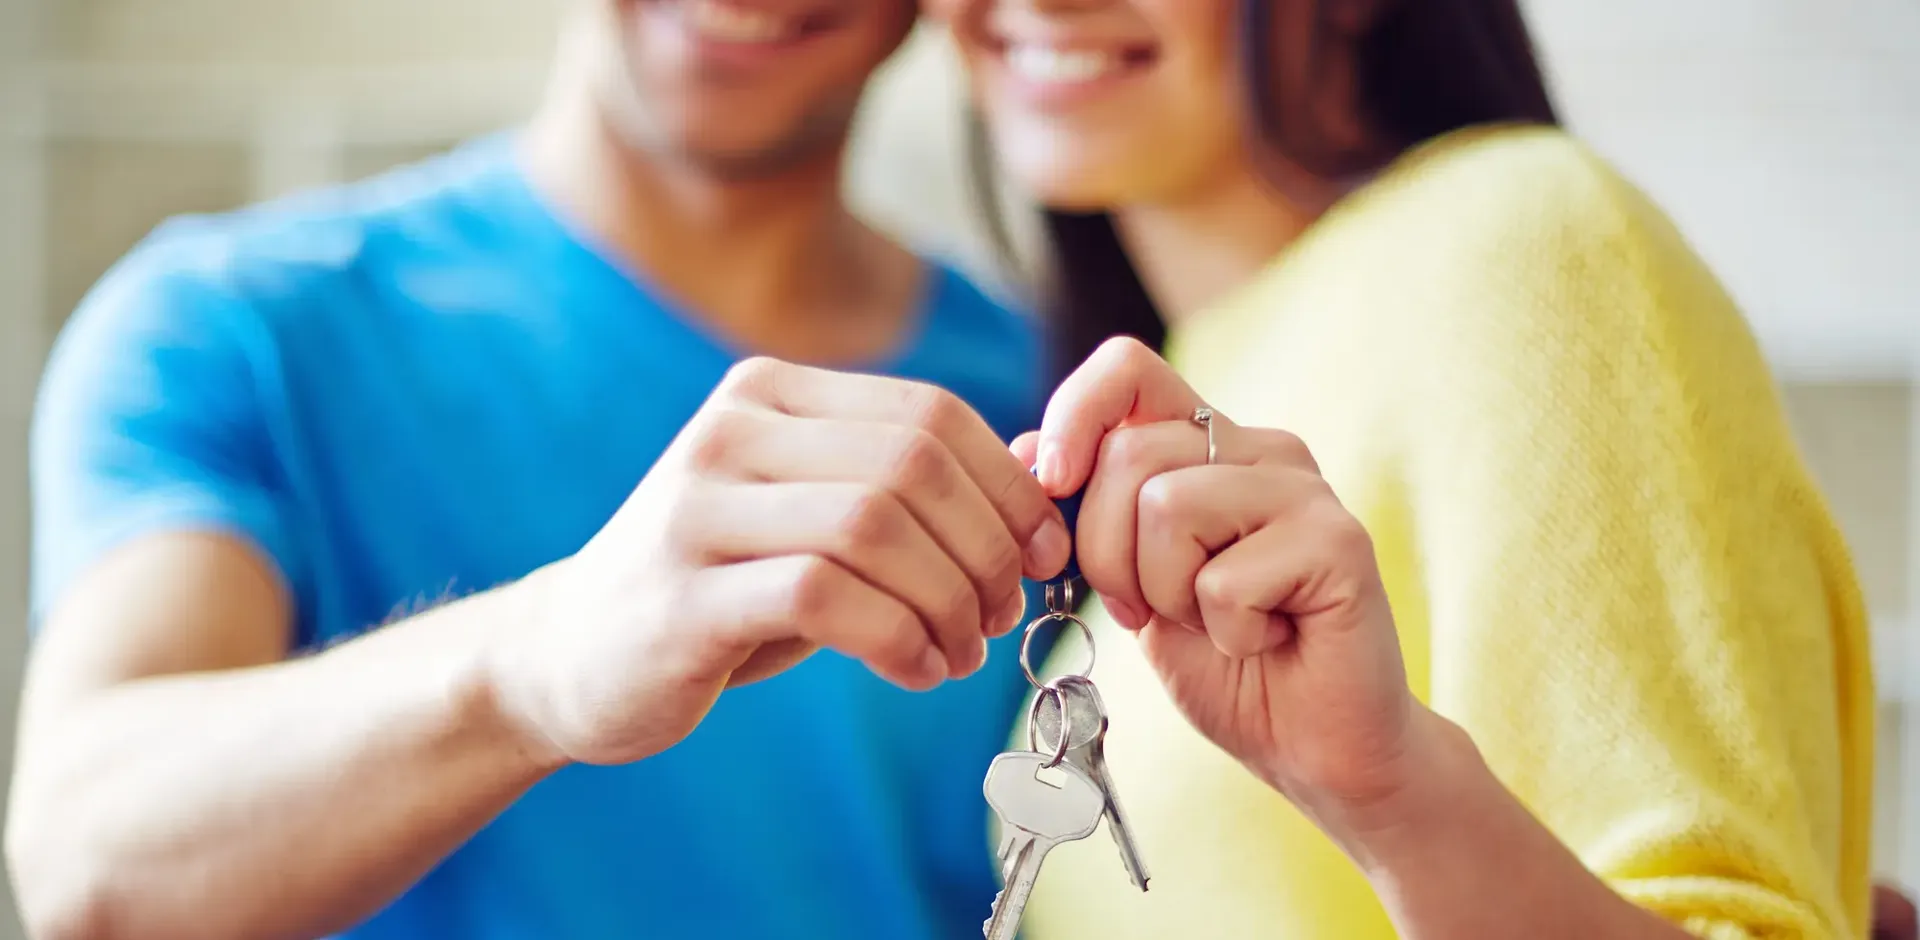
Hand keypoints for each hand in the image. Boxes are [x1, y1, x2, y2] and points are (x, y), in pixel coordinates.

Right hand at [491, 357, 1069, 766]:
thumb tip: (1044, 459)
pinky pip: (826, 596)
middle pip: (912, 465)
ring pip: (876, 526)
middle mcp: (730, 431)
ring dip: (948, 600)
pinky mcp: (683, 595)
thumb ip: (916, 485)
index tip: (1043, 555)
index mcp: (771, 394)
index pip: (929, 414)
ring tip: (961, 651)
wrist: (572, 653)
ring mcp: (698, 509)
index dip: (1007, 486)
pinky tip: (916, 670)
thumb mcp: (820, 519)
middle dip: (985, 548)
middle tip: (1001, 614)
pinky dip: (898, 638)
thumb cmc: (725, 584)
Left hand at [1018, 338, 1424, 824]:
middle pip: (1130, 455)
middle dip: (1108, 554)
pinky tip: (1267, 641)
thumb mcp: (1131, 583)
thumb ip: (1088, 516)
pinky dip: (1226, 634)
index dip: (1073, 415)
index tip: (1053, 483)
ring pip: (1168, 507)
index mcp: (1209, 445)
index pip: (1128, 369)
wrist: (1313, 745)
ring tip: (1218, 622)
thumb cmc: (1226, 665)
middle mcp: (1261, 449)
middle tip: (1154, 610)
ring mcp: (1305, 491)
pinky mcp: (1339, 543)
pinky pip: (1224, 580)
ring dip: (1168, 595)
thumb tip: (1022, 449)